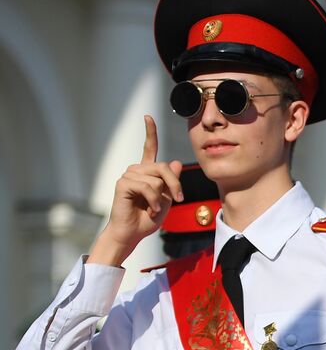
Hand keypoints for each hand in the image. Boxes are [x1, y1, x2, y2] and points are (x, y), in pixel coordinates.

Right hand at [90, 116, 183, 266]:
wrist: (133, 233)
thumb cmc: (149, 218)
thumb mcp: (167, 199)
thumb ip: (172, 182)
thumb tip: (177, 162)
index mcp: (147, 172)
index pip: (149, 149)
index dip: (150, 132)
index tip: (148, 117)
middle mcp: (136, 170)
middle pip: (164, 167)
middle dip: (175, 184)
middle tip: (178, 199)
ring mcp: (128, 175)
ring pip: (157, 179)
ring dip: (161, 197)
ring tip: (154, 208)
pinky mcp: (123, 183)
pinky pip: (148, 187)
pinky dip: (154, 201)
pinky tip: (150, 209)